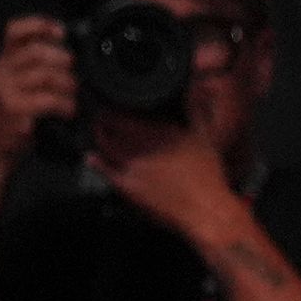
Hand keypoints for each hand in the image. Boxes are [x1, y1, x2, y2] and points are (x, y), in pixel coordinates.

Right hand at [0, 18, 72, 166]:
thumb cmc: (15, 117)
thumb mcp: (20, 86)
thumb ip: (37, 67)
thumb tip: (69, 52)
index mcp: (3, 62)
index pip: (14, 30)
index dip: (39, 25)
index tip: (60, 32)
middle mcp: (1, 71)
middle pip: (38, 51)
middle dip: (64, 61)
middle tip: (72, 77)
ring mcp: (5, 89)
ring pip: (47, 75)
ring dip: (69, 87)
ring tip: (71, 98)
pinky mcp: (14, 109)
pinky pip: (50, 99)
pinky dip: (66, 105)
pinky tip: (67, 111)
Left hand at [93, 114, 243, 242]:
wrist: (205, 210)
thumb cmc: (208, 179)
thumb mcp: (207, 139)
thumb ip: (197, 112)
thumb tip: (198, 91)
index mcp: (165, 132)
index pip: (131, 115)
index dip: (116, 109)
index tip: (111, 105)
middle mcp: (146, 145)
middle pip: (114, 127)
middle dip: (103, 120)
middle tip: (99, 116)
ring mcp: (135, 165)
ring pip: (106, 145)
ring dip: (98, 138)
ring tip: (96, 133)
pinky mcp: (128, 184)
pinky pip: (105, 170)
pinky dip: (95, 162)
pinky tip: (92, 157)